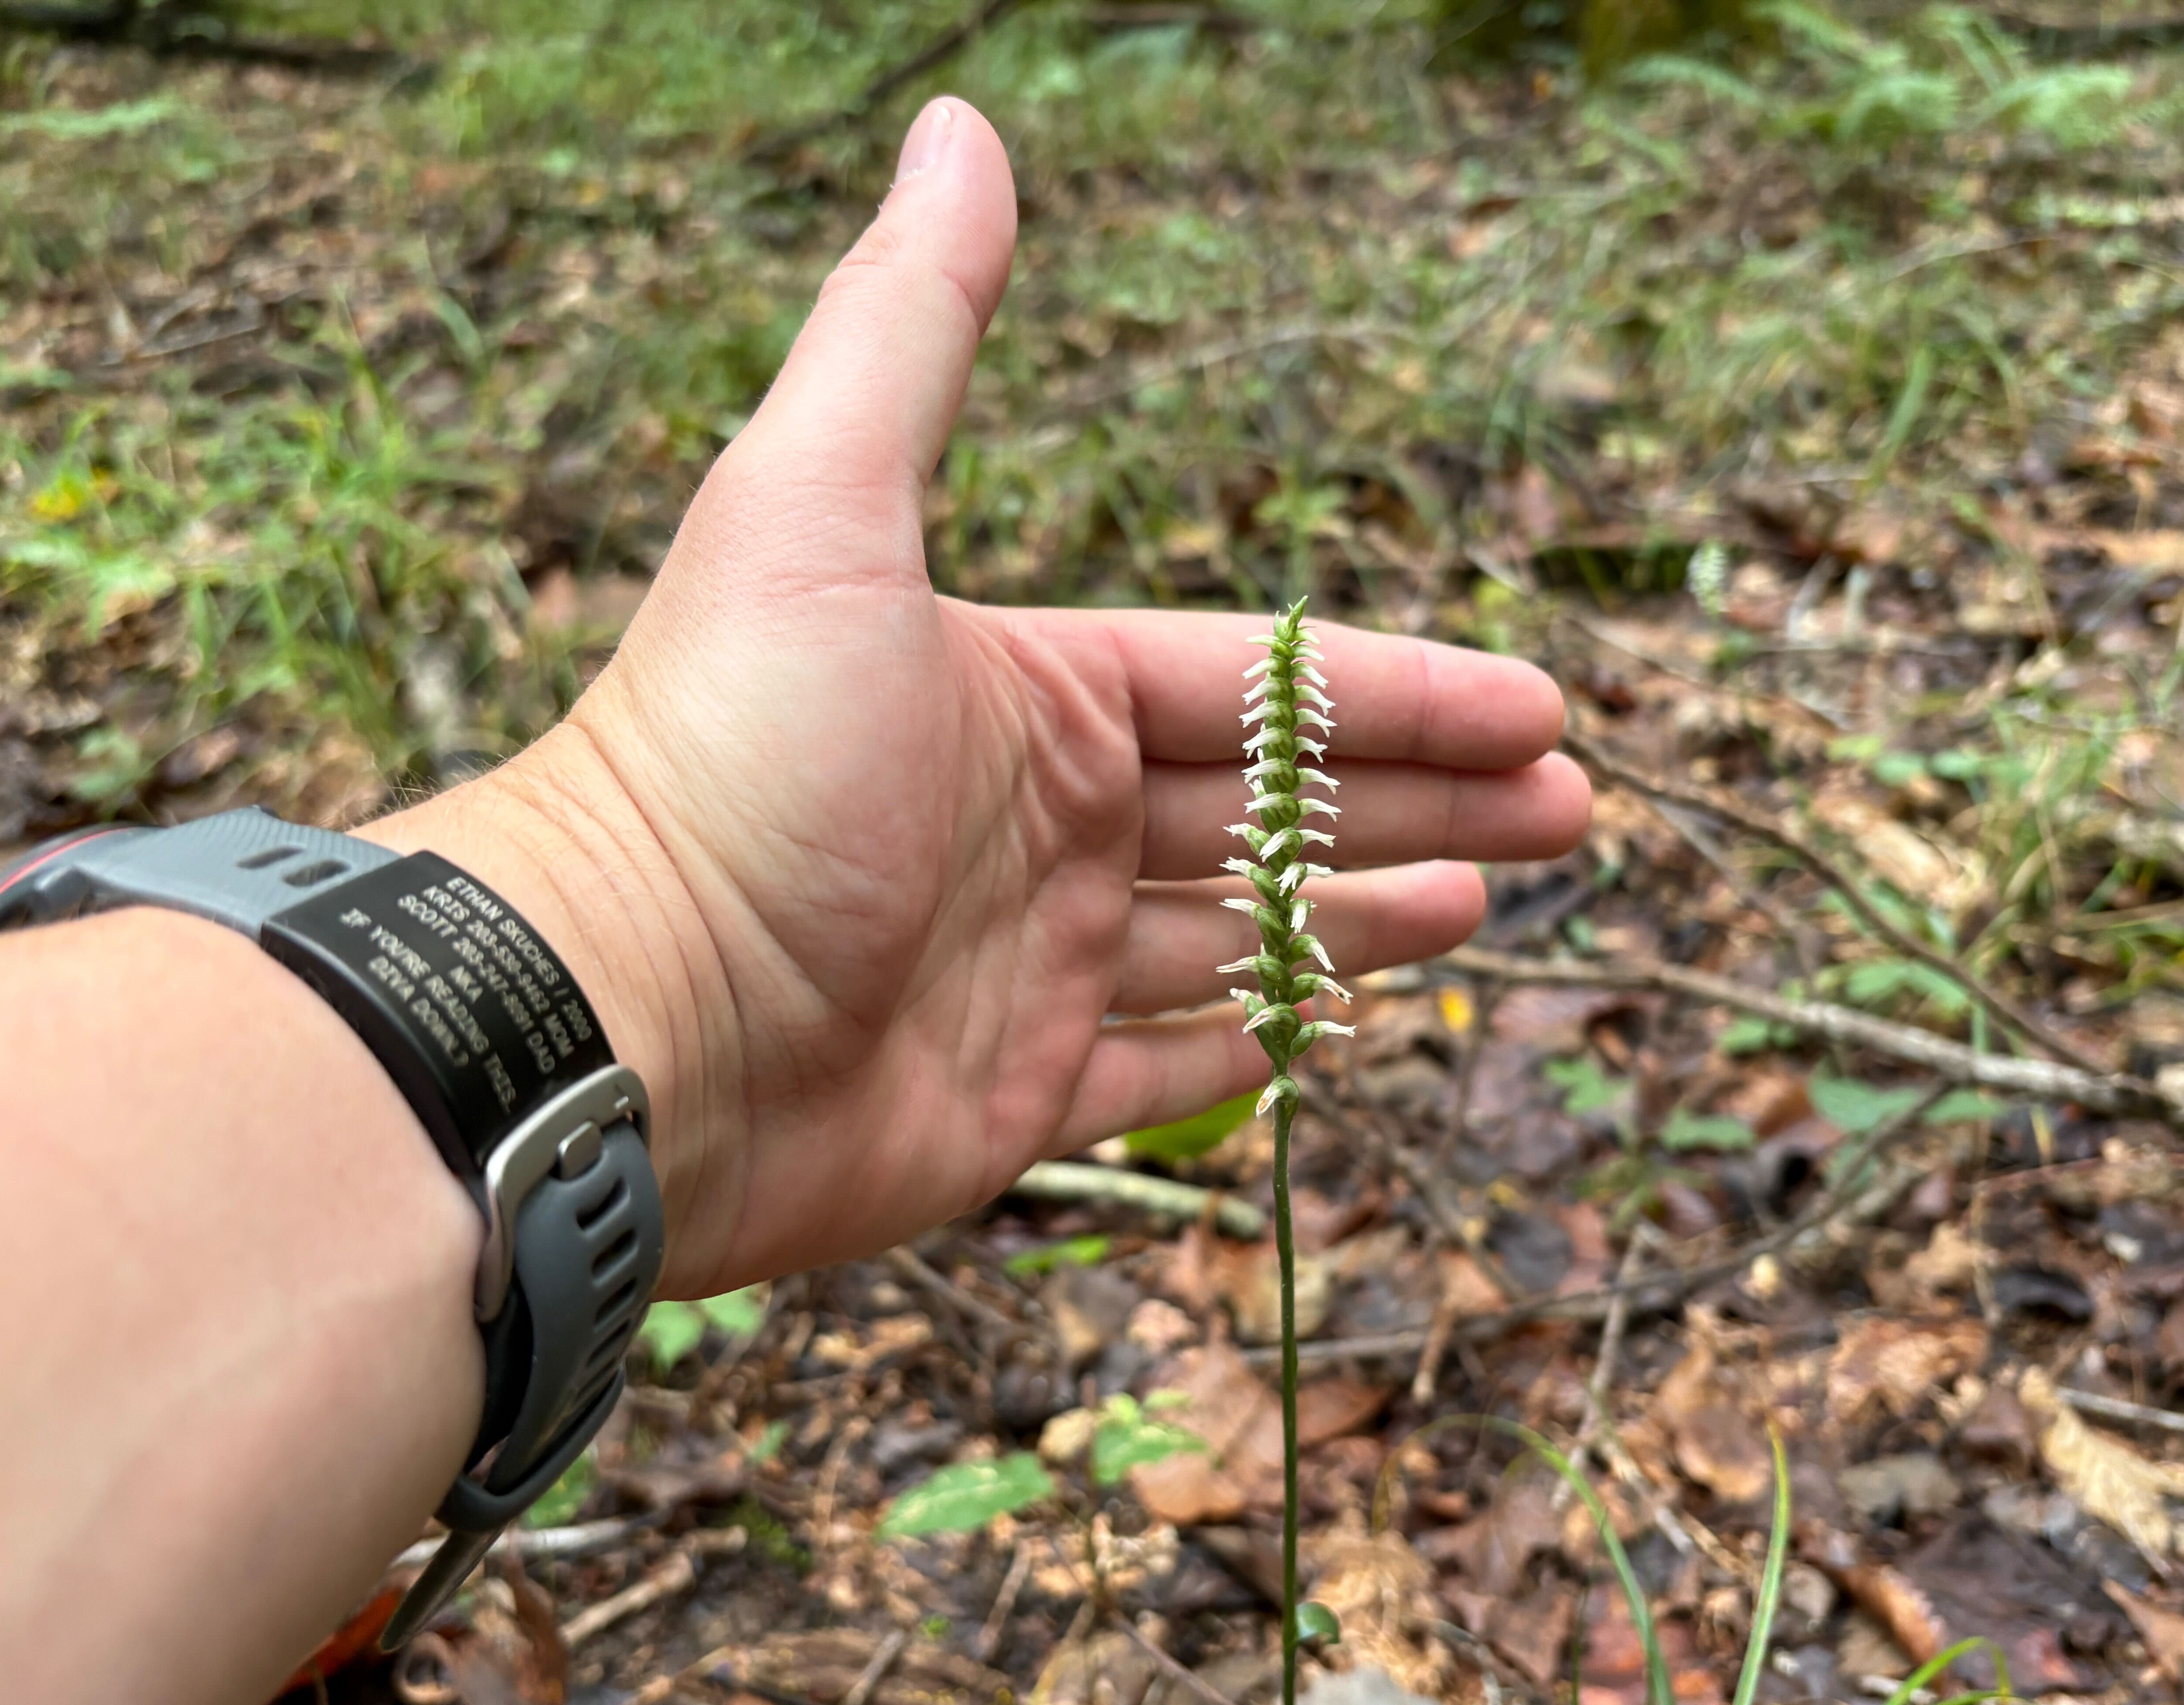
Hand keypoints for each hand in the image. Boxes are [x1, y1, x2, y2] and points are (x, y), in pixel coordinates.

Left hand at [378, 98, 1589, 1295]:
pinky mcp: (1008, 1100)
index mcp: (1019, 695)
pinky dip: (1258, 1042)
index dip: (1398, 694)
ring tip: (1501, 898)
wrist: (612, 1014)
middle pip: (1270, 805)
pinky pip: (1164, 1068)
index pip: (1253, 681)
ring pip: (1237, 936)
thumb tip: (959, 125)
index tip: (1534, 708)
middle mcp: (1032, 826)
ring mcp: (1024, 968)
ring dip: (1369, 914)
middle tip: (1570, 812)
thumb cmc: (720, 757)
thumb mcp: (814, 505)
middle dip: (1422, 802)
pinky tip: (1358, 1015)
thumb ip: (907, 325)